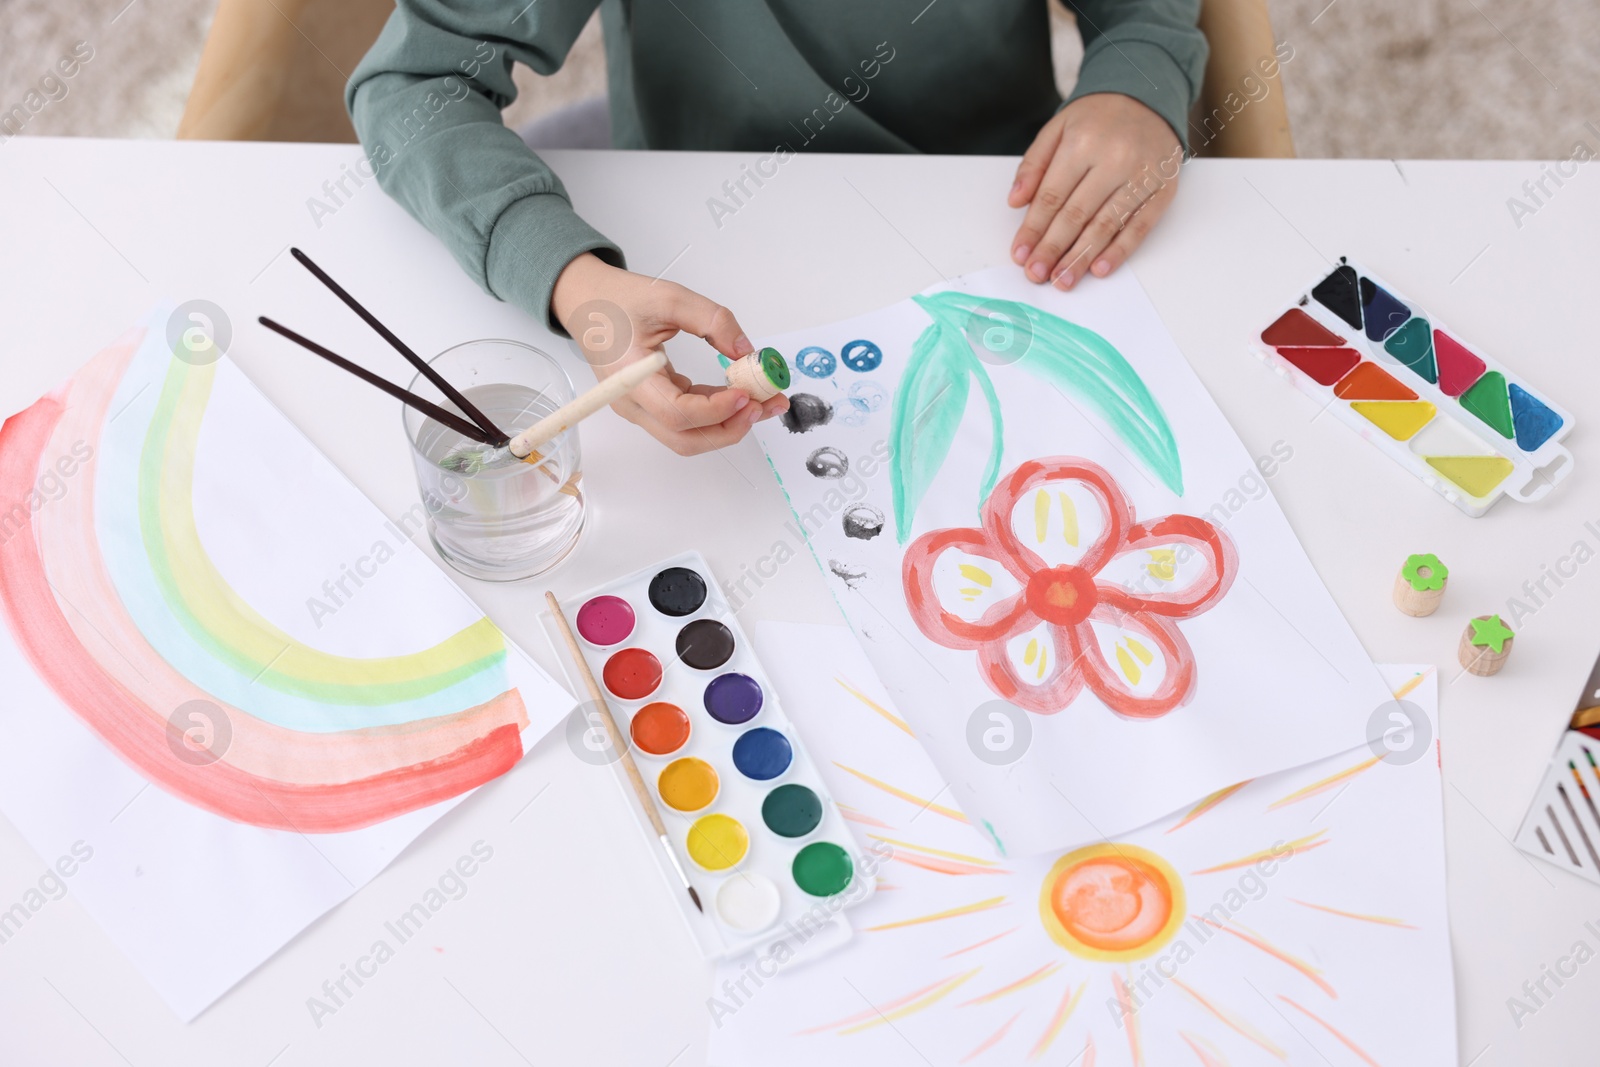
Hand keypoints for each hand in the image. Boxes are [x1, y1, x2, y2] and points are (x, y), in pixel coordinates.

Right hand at [551, 253, 788, 454]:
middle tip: (763, 405)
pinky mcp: (650, 404)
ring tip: (762, 403)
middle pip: (684, 439)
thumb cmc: (618, 299)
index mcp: (629, 377)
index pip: (677, 413)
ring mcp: (639, 408)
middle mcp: (631, 403)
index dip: (715, 410)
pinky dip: (715, 413)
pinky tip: (740, 395)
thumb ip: (712, 321)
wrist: (586, 302)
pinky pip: (685, 420)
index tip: (745, 393)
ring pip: (687, 436)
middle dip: (729, 429)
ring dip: (727, 426)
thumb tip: (746, 352)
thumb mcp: (669, 297)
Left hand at [1008, 94, 1182, 289]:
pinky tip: (1100, 269)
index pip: (1051, 196)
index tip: (1020, 255)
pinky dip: (1120, 250)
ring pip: (1107, 224)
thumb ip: (1034, 164)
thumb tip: (1016, 201)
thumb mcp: (1058, 128)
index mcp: (1082, 143)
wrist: (1149, 94)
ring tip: (1063, 281)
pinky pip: (1140, 226)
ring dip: (1081, 258)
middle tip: (1037, 274)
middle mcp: (1114, 159)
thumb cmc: (1098, 116)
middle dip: (1053, 249)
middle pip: (1077, 214)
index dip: (1033, 230)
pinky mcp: (1164, 188)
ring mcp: (1142, 175)